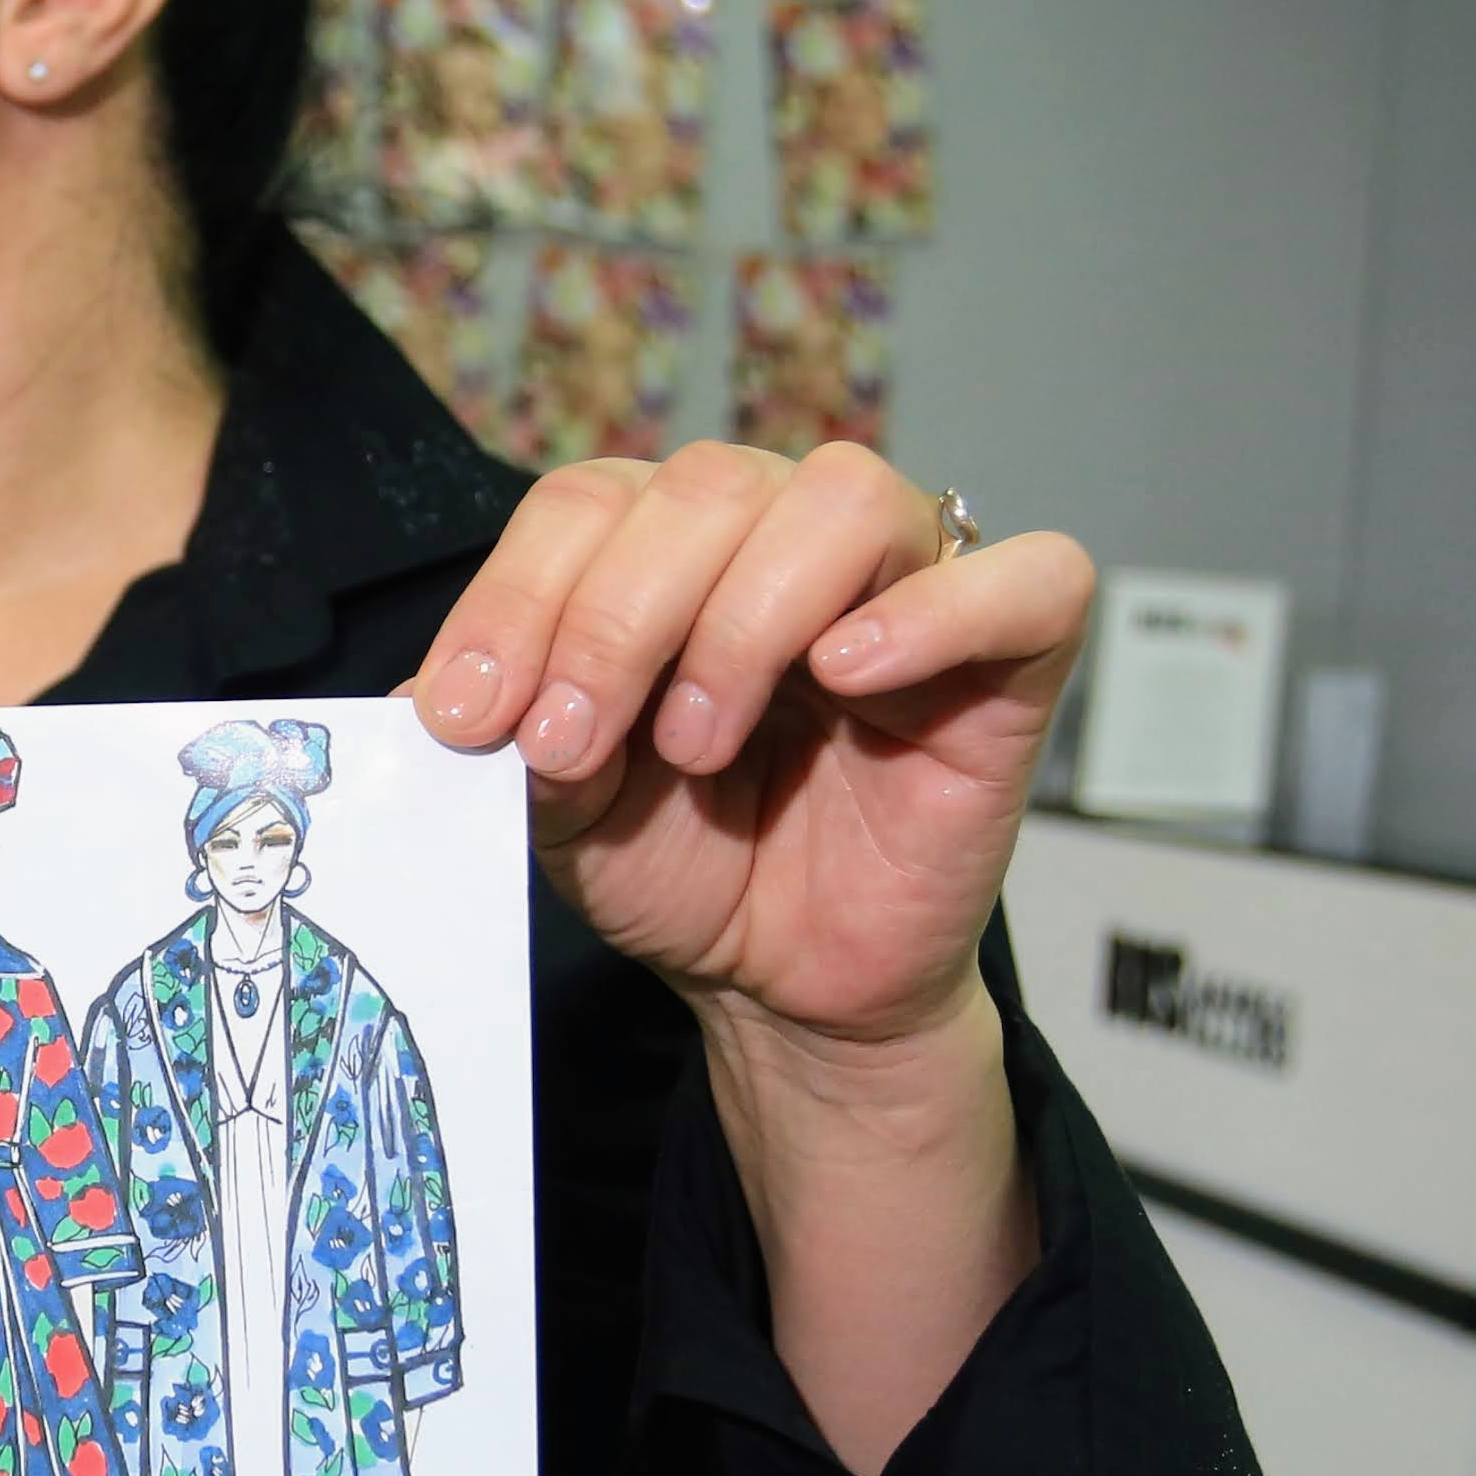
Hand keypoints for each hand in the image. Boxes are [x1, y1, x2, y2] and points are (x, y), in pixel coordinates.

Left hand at [412, 444, 1086, 1063]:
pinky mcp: (1009, 662)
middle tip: (575, 745)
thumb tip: (449, 696)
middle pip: (705, 485)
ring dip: (745, 619)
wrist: (786, 989)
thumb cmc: (690, 870)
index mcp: (672, 548)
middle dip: (614, 619)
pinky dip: (934, 611)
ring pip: (843, 497)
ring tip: (699, 745)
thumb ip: (517, 733)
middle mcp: (788, 535)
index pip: (591, 499)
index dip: (521, 594)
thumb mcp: (565, 809)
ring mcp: (907, 585)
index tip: (474, 716)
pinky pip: (1027, 577)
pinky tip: (847, 676)